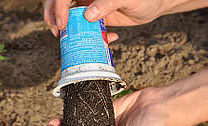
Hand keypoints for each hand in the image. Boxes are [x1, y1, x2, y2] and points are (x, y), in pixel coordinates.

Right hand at [44, 0, 165, 35]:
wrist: (153, 6)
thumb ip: (107, 3)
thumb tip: (88, 15)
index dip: (59, 8)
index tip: (62, 23)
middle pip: (59, 4)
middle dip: (53, 18)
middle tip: (57, 32)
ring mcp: (88, 7)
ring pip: (68, 18)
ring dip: (67, 31)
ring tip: (71, 40)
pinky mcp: (94, 20)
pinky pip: (83, 30)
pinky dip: (88, 39)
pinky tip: (106, 39)